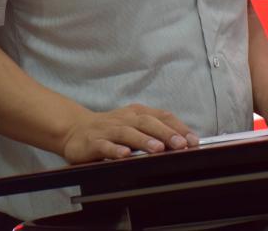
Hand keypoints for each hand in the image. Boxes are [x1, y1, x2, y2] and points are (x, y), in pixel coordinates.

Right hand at [60, 103, 199, 163]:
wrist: (74, 130)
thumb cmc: (110, 129)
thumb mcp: (133, 125)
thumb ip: (154, 131)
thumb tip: (183, 143)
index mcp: (137, 113)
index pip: (161, 116)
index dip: (178, 127)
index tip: (193, 140)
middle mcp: (124, 119)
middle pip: (147, 123)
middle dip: (165, 133)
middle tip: (180, 144)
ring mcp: (108, 130)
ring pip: (127, 133)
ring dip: (143, 140)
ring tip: (157, 148)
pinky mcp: (93, 142)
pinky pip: (105, 146)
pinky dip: (115, 149)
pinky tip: (124, 155)